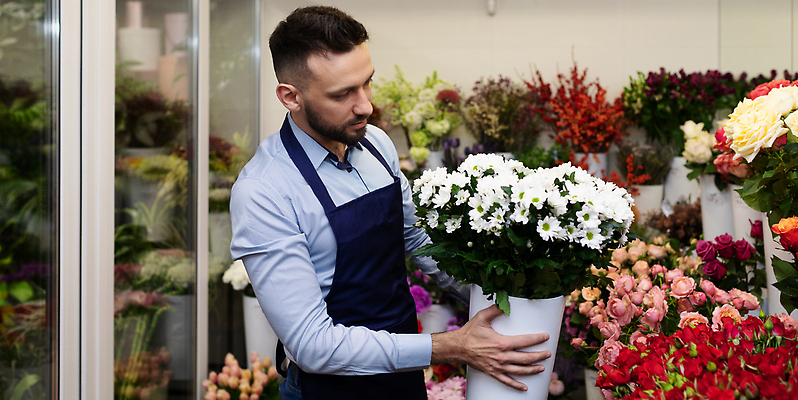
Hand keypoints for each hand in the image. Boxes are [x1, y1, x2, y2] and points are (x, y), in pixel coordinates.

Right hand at [430, 305, 550, 390]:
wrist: (457, 348)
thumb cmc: (469, 333)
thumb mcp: (482, 318)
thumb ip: (495, 310)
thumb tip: (508, 304)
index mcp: (502, 343)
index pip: (525, 341)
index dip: (537, 339)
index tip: (545, 337)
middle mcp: (502, 356)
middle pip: (526, 358)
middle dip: (539, 356)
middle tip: (548, 354)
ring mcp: (498, 366)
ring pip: (520, 370)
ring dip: (533, 370)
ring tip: (542, 368)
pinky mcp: (492, 373)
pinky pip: (507, 381)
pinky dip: (516, 385)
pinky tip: (524, 387)